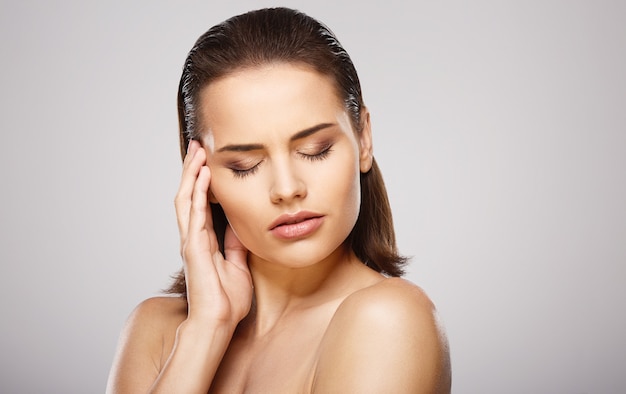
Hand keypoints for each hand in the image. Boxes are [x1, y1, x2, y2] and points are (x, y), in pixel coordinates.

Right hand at [174, 140, 252, 326]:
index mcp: (203, 241)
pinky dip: (198, 192)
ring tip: (198, 152)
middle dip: (193, 170)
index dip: (203, 182)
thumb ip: (236, 245)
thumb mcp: (238, 265)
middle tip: (198, 146)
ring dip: (192, 174)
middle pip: (190, 196)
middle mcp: (193, 237)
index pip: (201, 203)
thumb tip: (241, 226)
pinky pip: (194, 214)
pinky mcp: (192, 247)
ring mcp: (191, 241)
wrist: (218, 323)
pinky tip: (204, 174)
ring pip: (187, 199)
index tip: (208, 161)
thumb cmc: (227, 300)